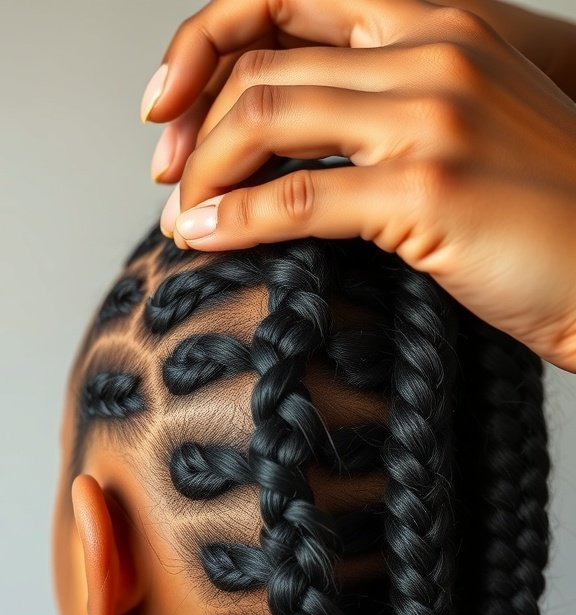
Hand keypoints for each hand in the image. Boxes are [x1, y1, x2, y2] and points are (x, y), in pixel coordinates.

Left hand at [144, 0, 575, 371]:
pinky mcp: (425, 191)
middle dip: (193, 121)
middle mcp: (430, 53)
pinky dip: (232, 219)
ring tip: (179, 212)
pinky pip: (294, 200)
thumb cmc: (544, 214)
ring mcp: (430, 118)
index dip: (211, 43)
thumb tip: (296, 145)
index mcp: (438, 25)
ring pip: (265, 117)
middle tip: (166, 173)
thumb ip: (388, 111)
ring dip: (202, 169)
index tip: (174, 103)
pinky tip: (202, 238)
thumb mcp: (467, 129)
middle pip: (263, 61)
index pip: (291, 0)